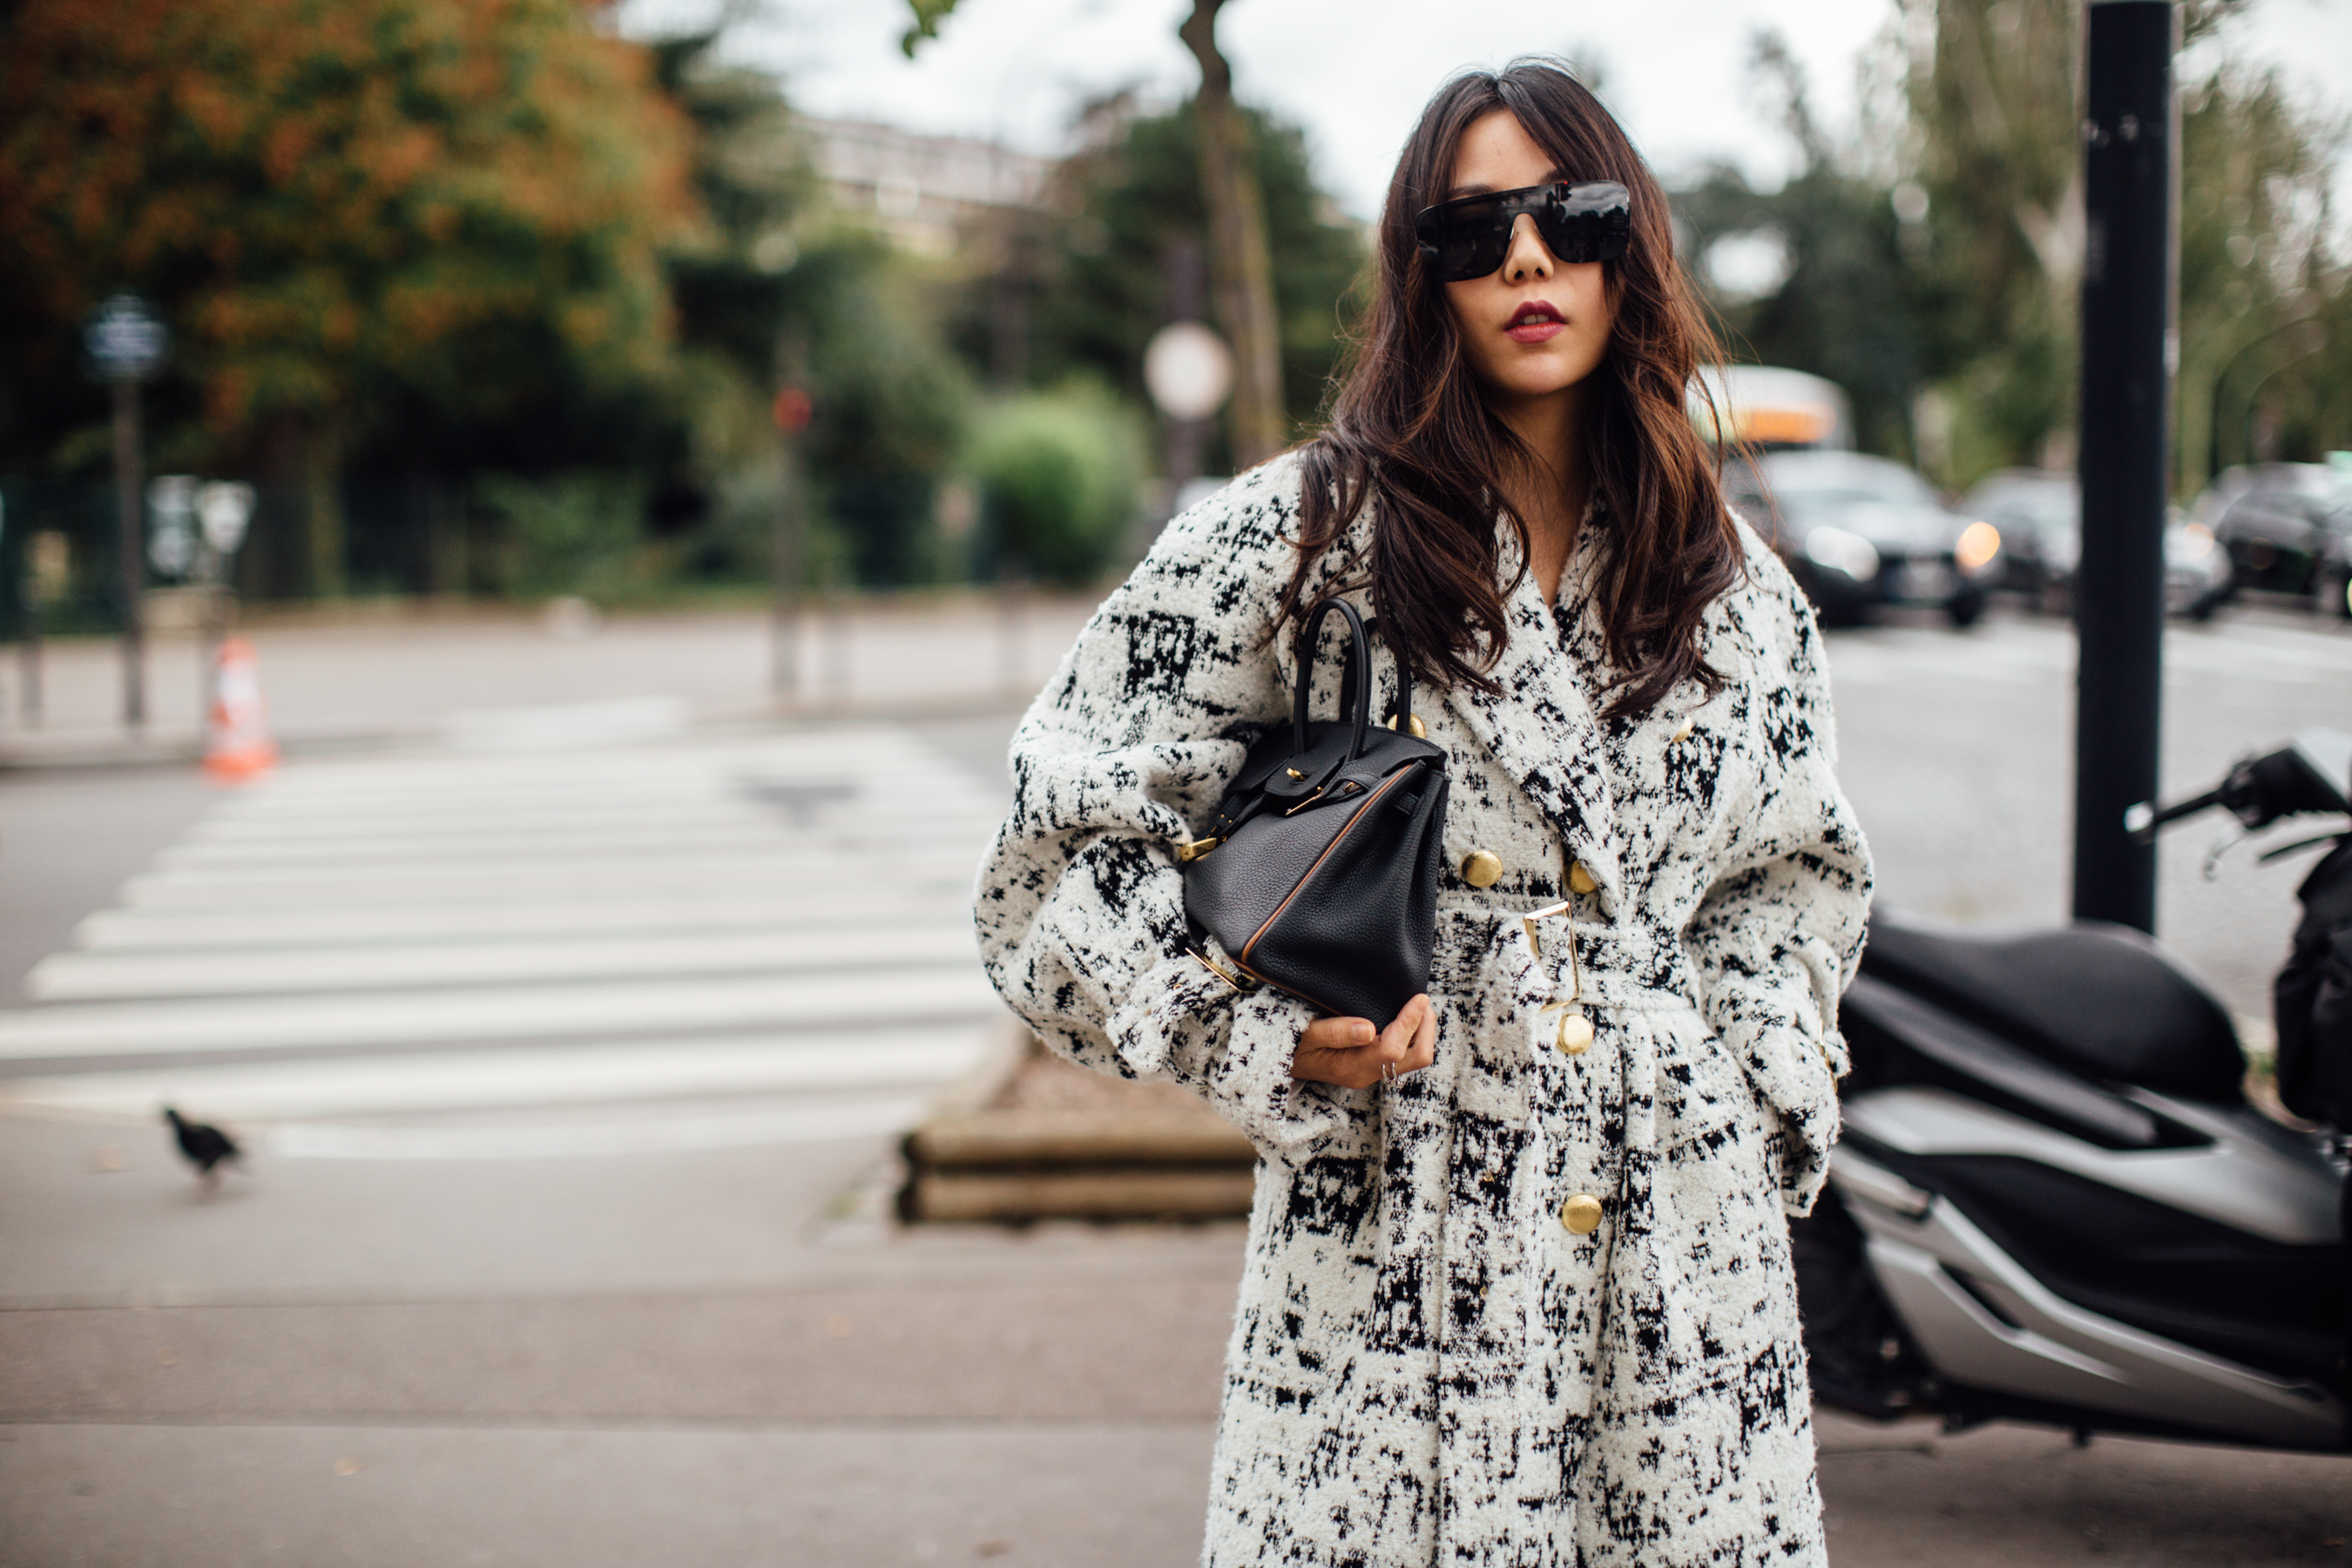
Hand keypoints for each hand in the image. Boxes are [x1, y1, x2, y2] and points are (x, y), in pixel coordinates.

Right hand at [1289, 995, 1436, 1088]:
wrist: (1276, 1059)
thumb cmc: (1289, 1042)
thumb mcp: (1305, 1033)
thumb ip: (1334, 1032)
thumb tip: (1369, 1029)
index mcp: (1350, 1066)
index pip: (1393, 1048)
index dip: (1410, 1022)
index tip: (1418, 997)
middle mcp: (1365, 1074)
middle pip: (1416, 1058)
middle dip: (1426, 1028)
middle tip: (1423, 1000)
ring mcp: (1369, 1073)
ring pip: (1415, 1058)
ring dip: (1423, 1032)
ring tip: (1419, 1005)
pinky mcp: (1370, 1066)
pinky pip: (1405, 1055)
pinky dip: (1413, 1035)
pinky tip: (1406, 1016)